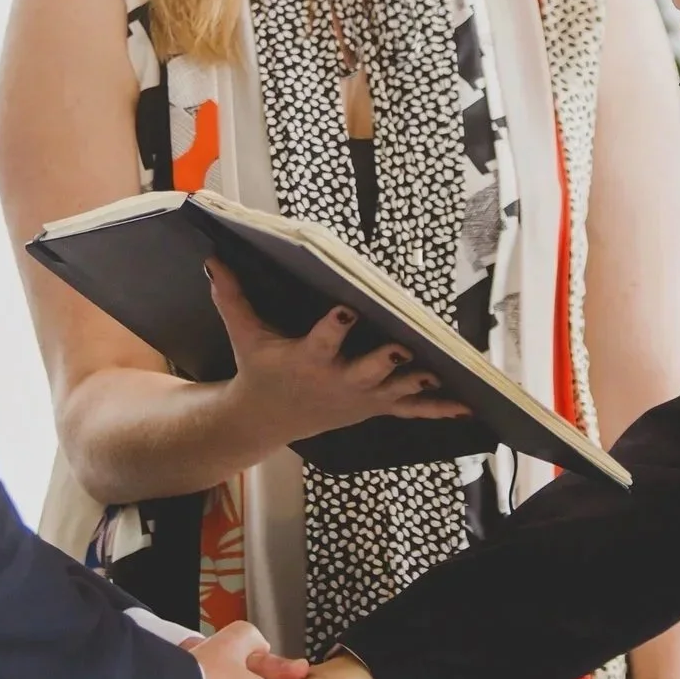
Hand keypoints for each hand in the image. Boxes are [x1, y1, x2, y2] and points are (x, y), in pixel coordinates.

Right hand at [208, 259, 471, 442]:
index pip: (323, 340)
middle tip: (403, 346)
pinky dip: (438, 409)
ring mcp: (361, 396)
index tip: (347, 309)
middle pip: (368, 370)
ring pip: (397, 390)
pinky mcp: (375, 405)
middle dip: (386, 359)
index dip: (335, 327)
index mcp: (308, 359)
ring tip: (445, 376)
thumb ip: (232, 298)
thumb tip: (212, 260)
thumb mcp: (245, 336)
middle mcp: (338, 380)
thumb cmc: (260, 368)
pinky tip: (467, 408)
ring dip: (420, 384)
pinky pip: (411, 409)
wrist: (267, 419)